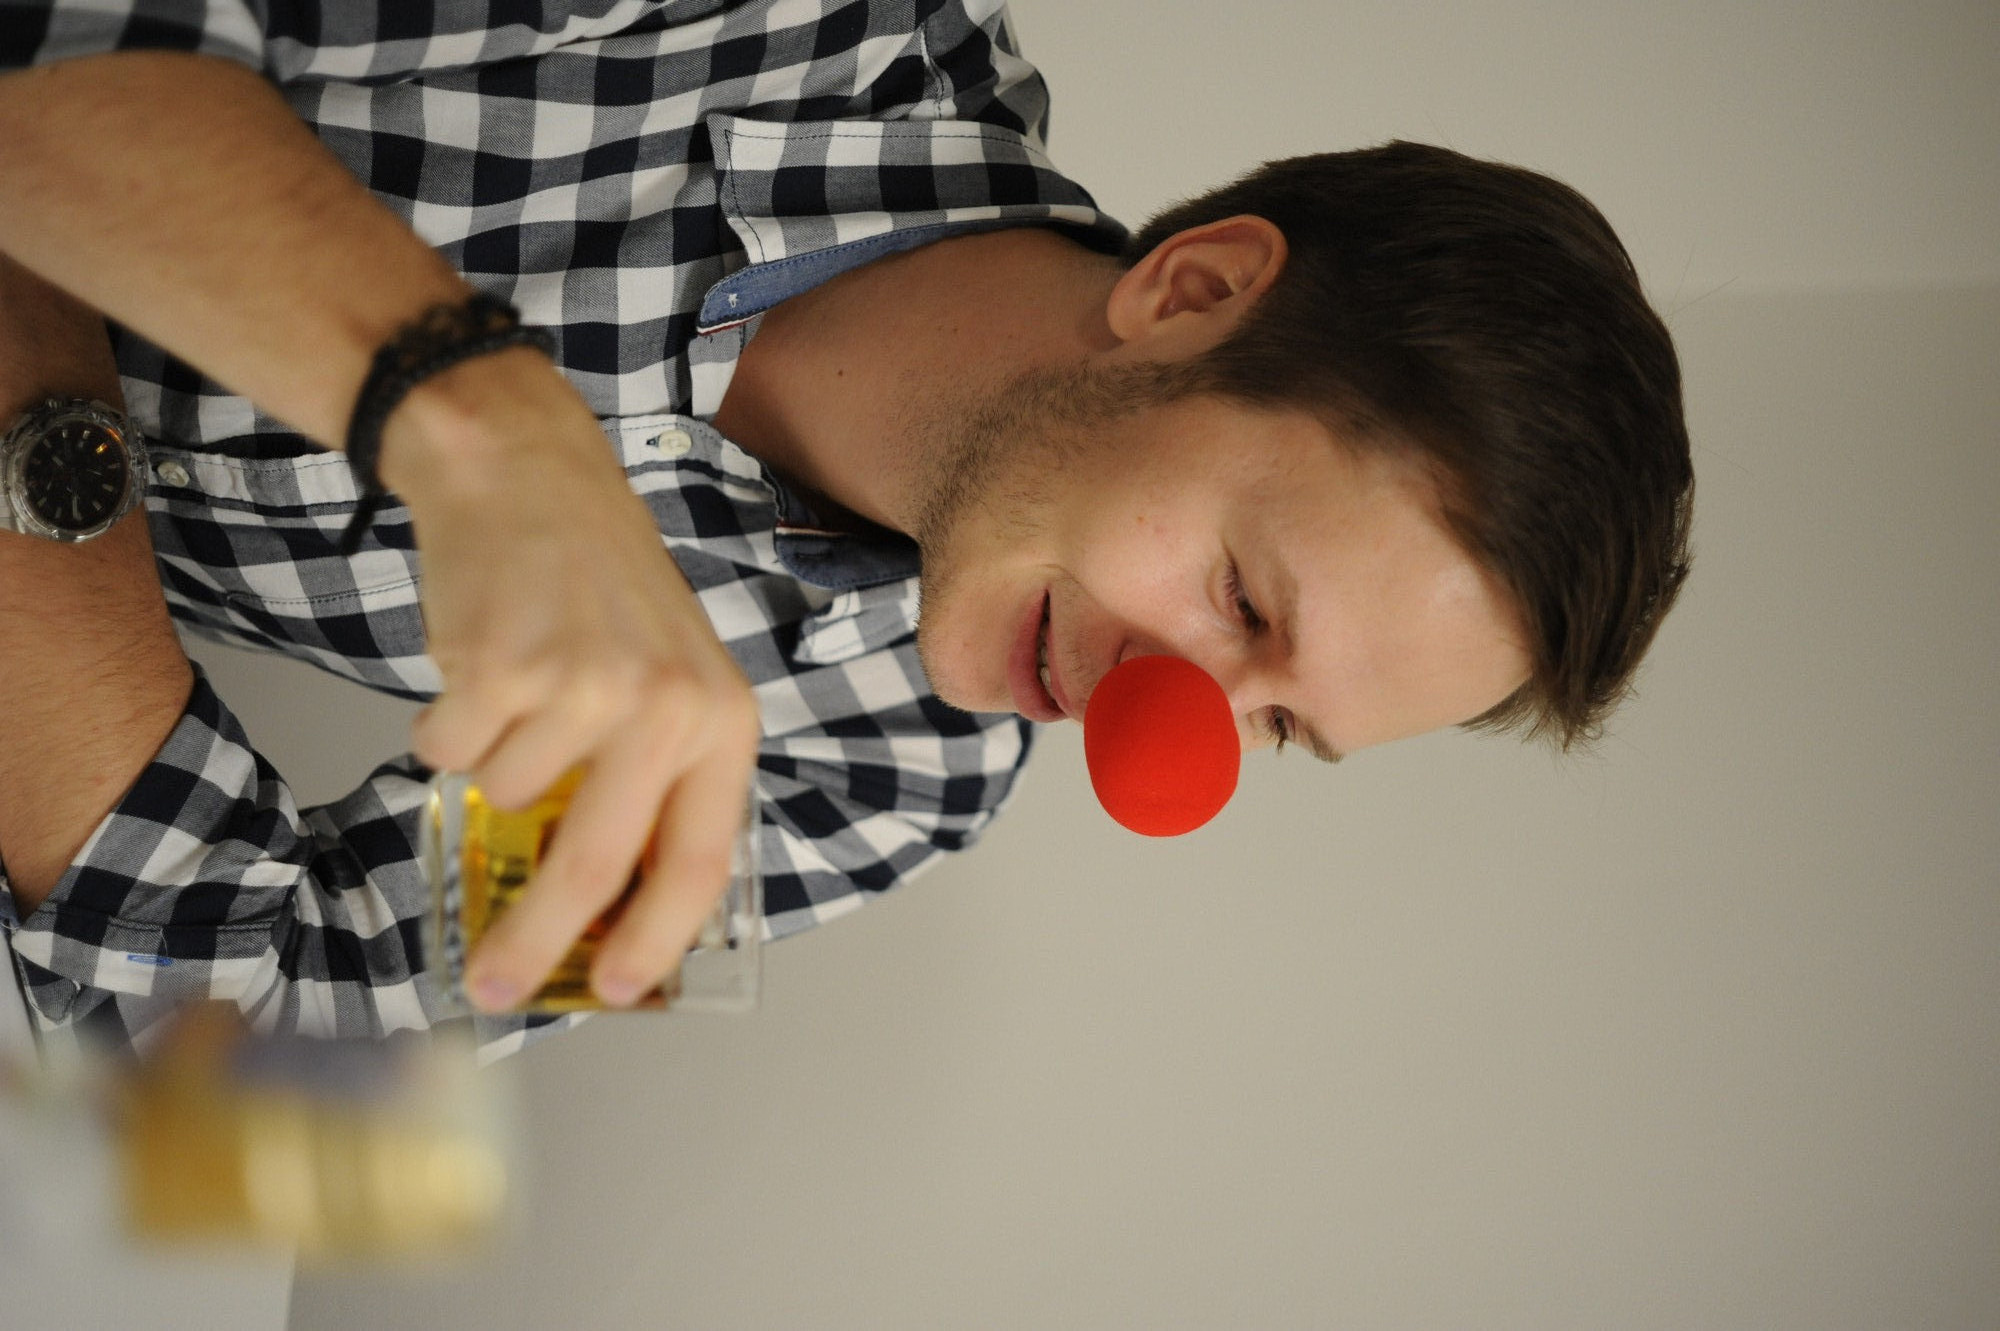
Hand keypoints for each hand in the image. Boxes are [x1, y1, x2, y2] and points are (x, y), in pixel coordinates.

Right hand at [382, 348, 759, 1010]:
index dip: (654, 939)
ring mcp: (585, 688)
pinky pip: (448, 752)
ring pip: (503, 798)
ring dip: (488, 763)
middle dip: (533, 939)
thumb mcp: (666, 678)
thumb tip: (601, 909)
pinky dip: (443, 726)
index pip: (699, 862)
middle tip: (492, 982)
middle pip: (593, 865)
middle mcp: (664, 709)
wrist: (529, 475)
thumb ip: (652, 780)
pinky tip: (474, 664)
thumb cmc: (597, 585)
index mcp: (720, 720)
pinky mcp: (504, 668)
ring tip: (512, 690)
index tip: (613, 990)